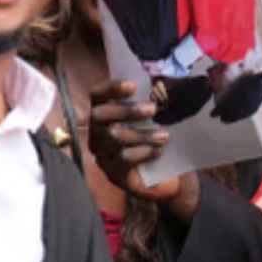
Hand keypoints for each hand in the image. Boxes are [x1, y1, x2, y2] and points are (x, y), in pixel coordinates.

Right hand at [85, 80, 200, 217]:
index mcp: (105, 114)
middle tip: (153, 109)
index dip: (110, 88)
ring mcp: (103, 154)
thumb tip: (162, 83)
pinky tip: (158, 152)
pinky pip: (124, 159)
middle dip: (126, 110)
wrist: (165, 178)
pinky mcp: (113, 173)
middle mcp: (97, 133)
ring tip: (164, 135)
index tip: (133, 85)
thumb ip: (151, 102)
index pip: (97, 95)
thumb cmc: (156, 139)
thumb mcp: (154, 120)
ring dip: (142, 134)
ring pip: (113, 137)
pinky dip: (144, 152)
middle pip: (99, 115)